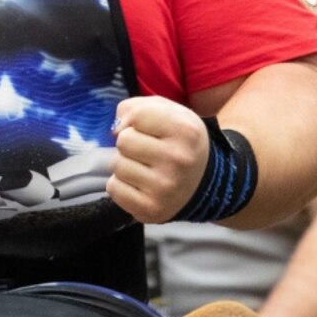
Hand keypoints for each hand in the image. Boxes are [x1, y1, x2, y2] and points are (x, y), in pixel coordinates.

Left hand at [107, 95, 209, 225]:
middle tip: (146, 151)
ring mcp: (165, 187)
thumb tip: (116, 127)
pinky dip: (121, 185)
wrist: (202, 184)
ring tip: (144, 168)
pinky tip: (139, 184)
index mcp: (185, 130)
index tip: (146, 129)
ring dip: (124, 164)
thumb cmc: (180, 143)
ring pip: (116, 165)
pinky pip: (114, 188)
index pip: (137, 116)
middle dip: (129, 143)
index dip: (135, 120)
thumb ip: (139, 107)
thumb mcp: (171, 113)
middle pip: (123, 140)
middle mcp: (178, 159)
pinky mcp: (151, 209)